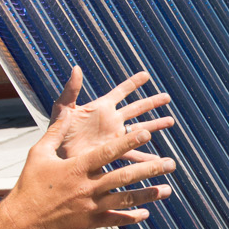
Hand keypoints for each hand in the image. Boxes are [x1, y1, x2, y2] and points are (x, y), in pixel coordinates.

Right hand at [9, 69, 177, 228]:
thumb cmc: (30, 183)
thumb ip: (57, 130)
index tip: (146, 134)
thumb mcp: (40, 152)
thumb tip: (66, 110)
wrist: (22, 219)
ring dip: (148, 194)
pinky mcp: (90, 222)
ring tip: (167, 190)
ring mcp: (90, 206)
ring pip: (126, 199)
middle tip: (170, 163)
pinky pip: (115, 219)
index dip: (128, 142)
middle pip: (124, 176)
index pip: (108, 152)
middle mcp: (87, 187)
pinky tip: (146, 214)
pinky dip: (131, 217)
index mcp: (77, 168)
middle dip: (149, 169)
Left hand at [48, 66, 175, 157]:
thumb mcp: (63, 109)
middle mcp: (111, 121)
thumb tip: (75, 68)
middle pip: (137, 108)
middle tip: (167, 97)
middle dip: (152, 103)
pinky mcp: (115, 153)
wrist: (58, 156)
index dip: (132, 83)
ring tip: (170, 121)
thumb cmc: (58, 132)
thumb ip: (71, 90)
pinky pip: (134, 154)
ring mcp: (115, 137)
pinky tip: (157, 160)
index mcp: (101, 108)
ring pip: (140, 129)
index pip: (120, 92)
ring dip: (155, 125)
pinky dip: (146, 158)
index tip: (146, 75)